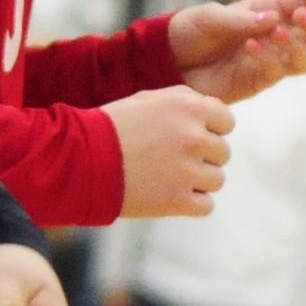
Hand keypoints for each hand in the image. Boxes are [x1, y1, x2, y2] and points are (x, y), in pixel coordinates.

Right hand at [107, 86, 233, 217]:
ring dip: (196, 181)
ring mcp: (188, 170)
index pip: (226, 120)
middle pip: (222, 152)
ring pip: (216, 180)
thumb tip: (214, 117)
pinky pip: (206, 205)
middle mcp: (194, 136)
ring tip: (166, 177)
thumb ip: (185, 104)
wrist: (79, 159)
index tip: (190, 136)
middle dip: (202, 156)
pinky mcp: (178, 200)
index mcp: (188, 106)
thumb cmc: (110, 127)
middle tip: (171, 158)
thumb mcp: (149, 100)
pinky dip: (190, 203)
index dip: (210, 129)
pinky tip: (167, 194)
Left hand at [167, 0, 305, 102]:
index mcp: (269, 9)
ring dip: (298, 46)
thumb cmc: (189, 32)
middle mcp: (277, 34)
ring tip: (276, 34)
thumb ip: (239, 19)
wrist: (166, 62)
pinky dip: (270, 59)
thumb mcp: (209, 17)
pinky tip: (251, 47)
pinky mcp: (258, 81)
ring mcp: (271, 60)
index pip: (304, 1)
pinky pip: (277, 72)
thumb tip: (272, 20)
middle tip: (302, 17)